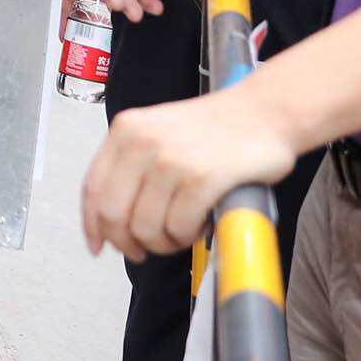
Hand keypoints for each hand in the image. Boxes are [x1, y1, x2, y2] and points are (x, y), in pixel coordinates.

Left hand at [81, 84, 297, 260]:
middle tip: (150, 249)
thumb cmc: (217, 129)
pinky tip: (203, 223)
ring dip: (167, 242)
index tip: (98, 246)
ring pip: (147, 229)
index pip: (93, 189)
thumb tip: (108, 222)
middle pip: (114, 216)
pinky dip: (190, 236)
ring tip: (186, 228)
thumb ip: (131, 168)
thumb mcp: (159, 134)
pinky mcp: (203, 177)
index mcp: (126, 131)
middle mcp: (142, 142)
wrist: (268, 112)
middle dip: (130, 243)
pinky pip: (181, 227)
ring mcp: (171, 159)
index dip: (92, 225)